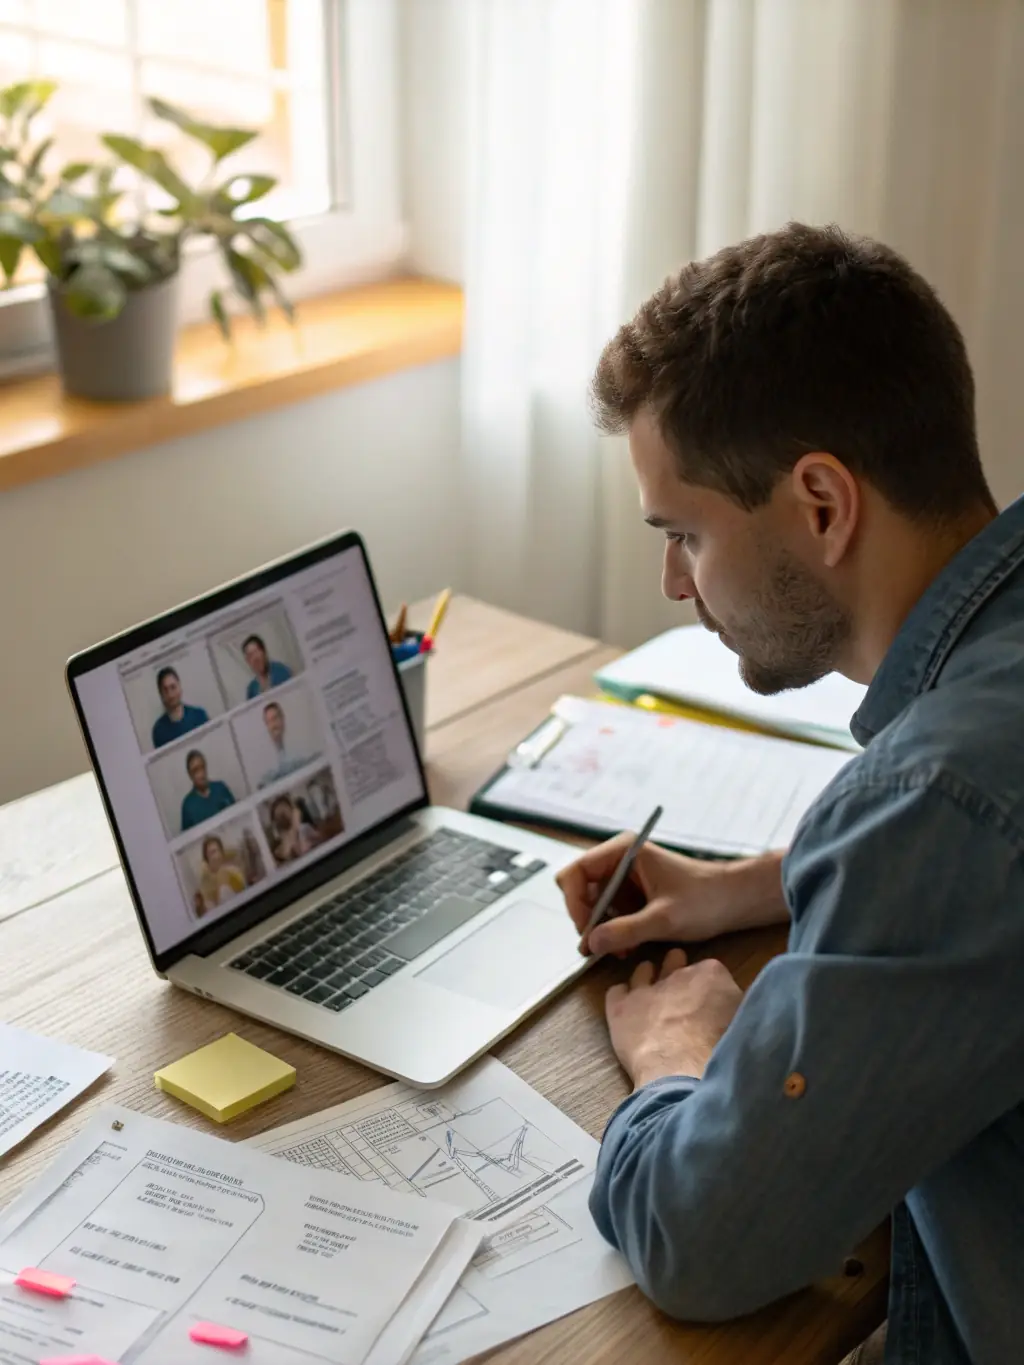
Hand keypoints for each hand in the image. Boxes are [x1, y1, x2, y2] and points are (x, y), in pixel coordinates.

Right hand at [557, 835, 787, 955]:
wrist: (735, 901)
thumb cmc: (705, 899)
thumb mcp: (664, 919)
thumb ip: (626, 930)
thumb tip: (590, 943)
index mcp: (623, 850)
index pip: (577, 872)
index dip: (574, 903)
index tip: (586, 932)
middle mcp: (619, 860)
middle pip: (581, 889)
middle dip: (588, 920)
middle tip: (598, 947)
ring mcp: (625, 877)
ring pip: (594, 905)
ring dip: (601, 930)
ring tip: (618, 951)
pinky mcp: (634, 894)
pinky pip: (611, 913)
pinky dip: (614, 931)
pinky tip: (627, 947)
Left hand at [606, 950, 743, 1086]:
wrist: (682, 1070)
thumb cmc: (718, 1051)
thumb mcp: (743, 1023)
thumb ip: (736, 1006)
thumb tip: (733, 1006)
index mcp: (711, 974)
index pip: (711, 970)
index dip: (710, 986)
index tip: (711, 1001)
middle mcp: (676, 974)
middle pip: (675, 962)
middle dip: (677, 973)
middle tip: (681, 996)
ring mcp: (645, 987)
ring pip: (643, 971)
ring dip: (646, 979)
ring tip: (650, 997)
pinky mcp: (620, 1006)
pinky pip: (616, 991)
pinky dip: (621, 997)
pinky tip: (626, 1010)